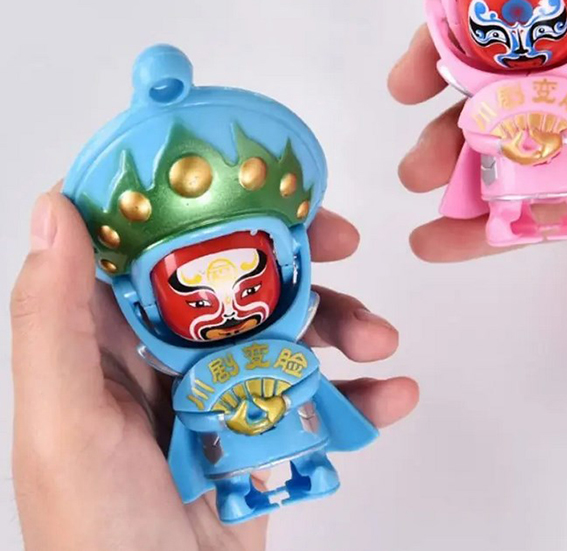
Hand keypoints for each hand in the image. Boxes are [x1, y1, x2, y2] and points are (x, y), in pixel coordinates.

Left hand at [11, 193, 417, 550]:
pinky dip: (360, 392)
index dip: (199, 195)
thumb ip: (52, 320)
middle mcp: (164, 352)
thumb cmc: (95, 534)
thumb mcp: (65, 425)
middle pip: (238, 271)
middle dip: (296, 253)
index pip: (150, 238)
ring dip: (343, 322)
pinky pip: (318, 395)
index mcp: (107, 335)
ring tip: (381, 340)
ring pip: (288, 326)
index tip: (252, 175)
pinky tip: (392, 395)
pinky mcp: (262, 430)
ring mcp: (219, 390)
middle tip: (343, 243)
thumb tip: (60, 206)